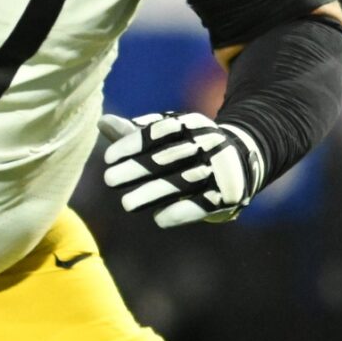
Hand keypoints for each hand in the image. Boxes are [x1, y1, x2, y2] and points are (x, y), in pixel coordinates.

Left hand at [97, 111, 261, 228]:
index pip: (160, 131)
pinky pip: (204, 204)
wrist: (239, 162)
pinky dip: (181, 212)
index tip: (107, 158)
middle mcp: (209, 143)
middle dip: (137, 170)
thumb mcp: (165, 138)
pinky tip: (159, 218)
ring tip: (126, 204)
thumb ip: (134, 134)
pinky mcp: (230, 193)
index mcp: (192, 124)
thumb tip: (102, 122)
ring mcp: (221, 168)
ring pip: (184, 181)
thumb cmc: (187, 149)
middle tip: (109, 180)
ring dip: (153, 194)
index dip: (133, 144)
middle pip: (169, 157)